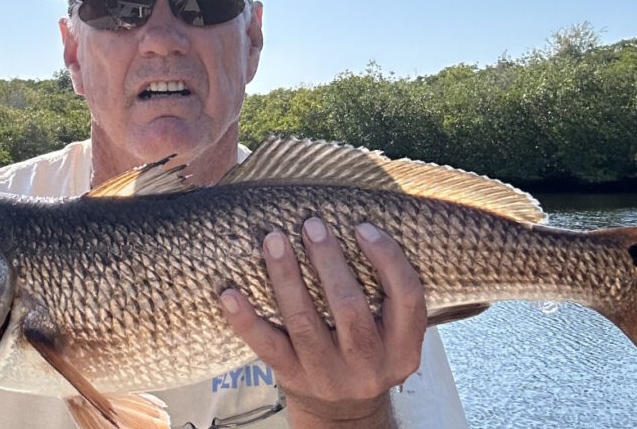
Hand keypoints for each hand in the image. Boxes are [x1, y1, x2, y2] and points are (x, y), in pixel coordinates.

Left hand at [219, 219, 426, 427]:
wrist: (343, 414)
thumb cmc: (364, 355)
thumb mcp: (391, 334)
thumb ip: (383, 294)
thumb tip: (357, 227)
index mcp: (402, 348)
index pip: (406, 297)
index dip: (387, 258)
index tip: (363, 227)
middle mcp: (369, 364)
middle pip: (349, 306)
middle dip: (328, 261)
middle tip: (311, 225)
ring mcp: (329, 374)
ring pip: (304, 321)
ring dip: (287, 276)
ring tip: (275, 241)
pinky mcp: (293, 377)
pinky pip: (267, 346)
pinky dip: (245, 319)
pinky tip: (230, 294)